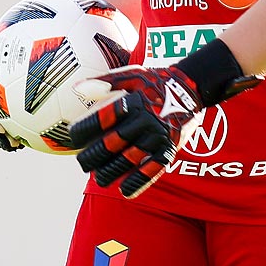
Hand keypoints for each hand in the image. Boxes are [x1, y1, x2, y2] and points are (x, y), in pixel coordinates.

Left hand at [68, 66, 204, 197]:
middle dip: (94, 156)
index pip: (102, 119)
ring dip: (112, 171)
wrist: (191, 86)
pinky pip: (153, 168)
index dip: (84, 130)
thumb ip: (104, 81)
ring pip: (130, 159)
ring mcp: (158, 136)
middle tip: (82, 164)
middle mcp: (146, 120)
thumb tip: (76, 88)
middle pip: (113, 143)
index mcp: (133, 102)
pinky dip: (139, 181)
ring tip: (99, 179)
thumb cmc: (155, 80)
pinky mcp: (170, 147)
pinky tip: (125, 191)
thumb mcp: (131, 74)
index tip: (73, 137)